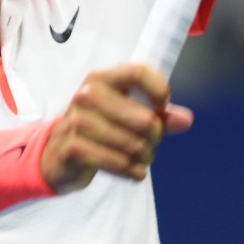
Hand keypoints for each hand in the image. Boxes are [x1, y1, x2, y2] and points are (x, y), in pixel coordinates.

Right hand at [40, 64, 193, 193]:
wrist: (58, 152)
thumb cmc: (98, 126)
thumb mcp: (125, 112)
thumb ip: (158, 114)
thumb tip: (186, 119)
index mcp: (103, 78)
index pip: (139, 72)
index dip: (159, 90)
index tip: (163, 107)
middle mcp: (88, 95)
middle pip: (144, 119)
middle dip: (155, 137)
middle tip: (151, 143)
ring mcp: (78, 121)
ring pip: (133, 145)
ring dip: (145, 157)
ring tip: (142, 158)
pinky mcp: (74, 148)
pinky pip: (118, 163)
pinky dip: (133, 171)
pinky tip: (134, 171)